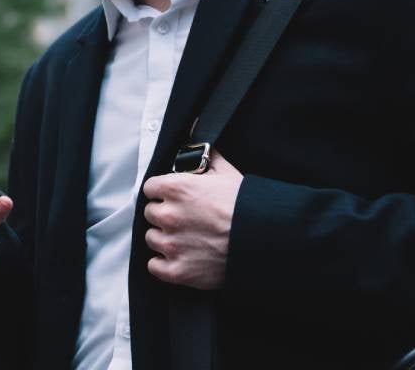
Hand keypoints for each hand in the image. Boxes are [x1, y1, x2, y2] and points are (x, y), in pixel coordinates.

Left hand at [141, 150, 243, 290]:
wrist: (264, 239)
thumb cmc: (247, 206)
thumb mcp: (226, 172)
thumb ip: (207, 157)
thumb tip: (197, 143)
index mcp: (177, 188)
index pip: (150, 188)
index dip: (161, 192)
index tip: (171, 198)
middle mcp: (169, 215)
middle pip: (150, 213)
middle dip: (164, 215)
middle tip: (183, 219)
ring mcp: (172, 244)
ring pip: (151, 239)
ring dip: (164, 238)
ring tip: (185, 239)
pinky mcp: (177, 270)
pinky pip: (154, 266)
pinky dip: (164, 264)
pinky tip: (180, 258)